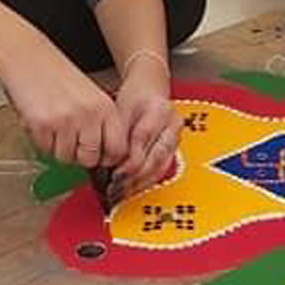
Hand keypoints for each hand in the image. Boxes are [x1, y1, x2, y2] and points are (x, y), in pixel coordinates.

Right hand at [2, 49, 126, 168]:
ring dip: (58, 148)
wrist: (27, 57)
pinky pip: (46, 150)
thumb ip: (100, 122)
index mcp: (105, 106)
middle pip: (91, 158)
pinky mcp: (44, 124)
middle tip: (69, 140)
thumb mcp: (89, 95)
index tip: (96, 153)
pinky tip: (42, 122)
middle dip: (78, 155)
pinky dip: (42, 141)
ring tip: (54, 126)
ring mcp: (67, 120)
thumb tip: (103, 154)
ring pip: (66, 158)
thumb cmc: (56, 75)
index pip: (118, 149)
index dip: (106, 157)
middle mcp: (89, 114)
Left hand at [110, 52, 180, 202]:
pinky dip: (148, 180)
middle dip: (135, 177)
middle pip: (155, 157)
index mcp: (159, 110)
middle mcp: (173, 124)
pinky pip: (163, 168)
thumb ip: (117, 135)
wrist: (151, 90)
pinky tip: (134, 187)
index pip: (143, 139)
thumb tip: (107, 162)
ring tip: (124, 193)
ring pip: (162, 166)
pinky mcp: (175, 147)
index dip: (129, 161)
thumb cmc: (135, 98)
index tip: (114, 175)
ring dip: (142, 183)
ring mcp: (177, 136)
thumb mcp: (121, 110)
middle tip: (117, 188)